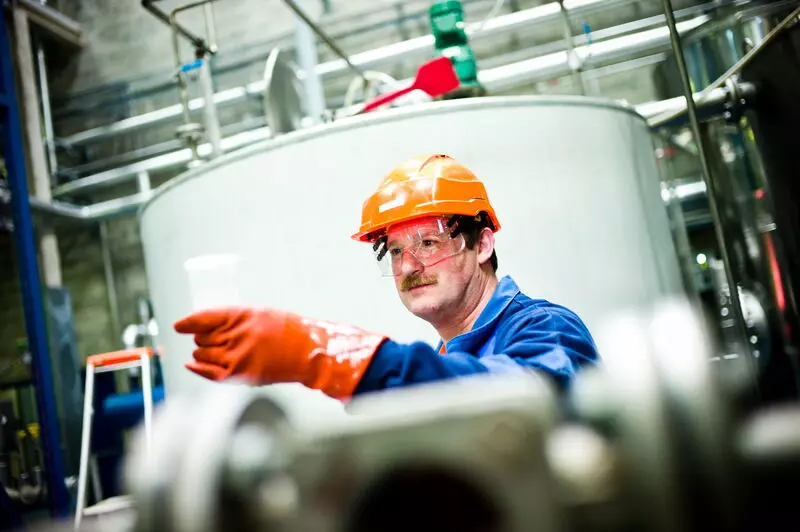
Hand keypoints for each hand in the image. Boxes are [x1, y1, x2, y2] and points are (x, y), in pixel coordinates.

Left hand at [173, 307, 386, 399]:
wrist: (308, 352)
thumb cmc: (286, 331)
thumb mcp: (260, 314)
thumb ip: (234, 319)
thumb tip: (204, 328)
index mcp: (243, 315)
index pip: (205, 317)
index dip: (189, 322)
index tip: (179, 325)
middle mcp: (239, 335)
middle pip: (202, 337)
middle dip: (203, 338)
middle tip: (214, 339)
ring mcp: (239, 356)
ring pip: (203, 354)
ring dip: (203, 353)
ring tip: (218, 351)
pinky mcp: (241, 375)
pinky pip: (210, 373)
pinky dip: (197, 369)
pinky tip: (191, 364)